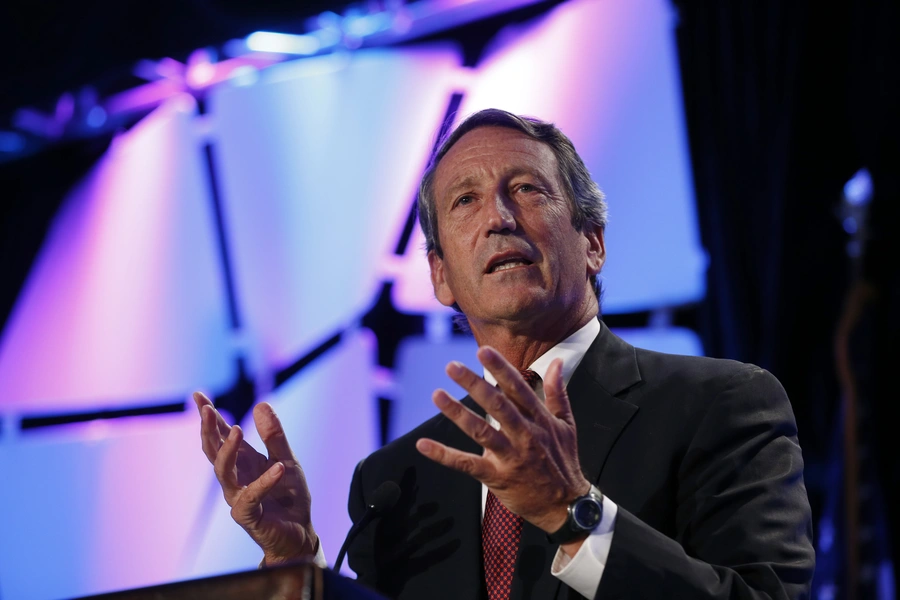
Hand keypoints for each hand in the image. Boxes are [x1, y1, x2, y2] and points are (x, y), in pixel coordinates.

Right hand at [194, 392, 317, 564]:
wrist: (300, 533)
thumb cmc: (289, 498)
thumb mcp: (286, 459)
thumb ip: (274, 436)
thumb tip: (260, 404)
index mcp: (243, 462)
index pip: (221, 436)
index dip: (209, 416)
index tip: (197, 395)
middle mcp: (235, 478)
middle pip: (213, 450)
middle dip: (208, 429)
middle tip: (207, 408)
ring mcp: (238, 497)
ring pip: (223, 472)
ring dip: (228, 449)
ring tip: (238, 429)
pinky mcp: (248, 516)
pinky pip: (251, 496)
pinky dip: (265, 481)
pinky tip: (278, 468)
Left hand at [415, 347, 589, 533]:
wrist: (565, 507)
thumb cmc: (563, 462)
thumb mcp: (567, 425)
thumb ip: (558, 392)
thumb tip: (557, 362)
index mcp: (540, 421)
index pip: (518, 389)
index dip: (500, 369)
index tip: (484, 351)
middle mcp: (525, 436)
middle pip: (497, 405)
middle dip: (474, 384)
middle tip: (452, 366)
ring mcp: (510, 457)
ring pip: (480, 431)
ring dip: (457, 412)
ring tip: (437, 395)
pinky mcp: (497, 477)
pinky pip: (466, 464)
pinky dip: (444, 455)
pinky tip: (424, 445)